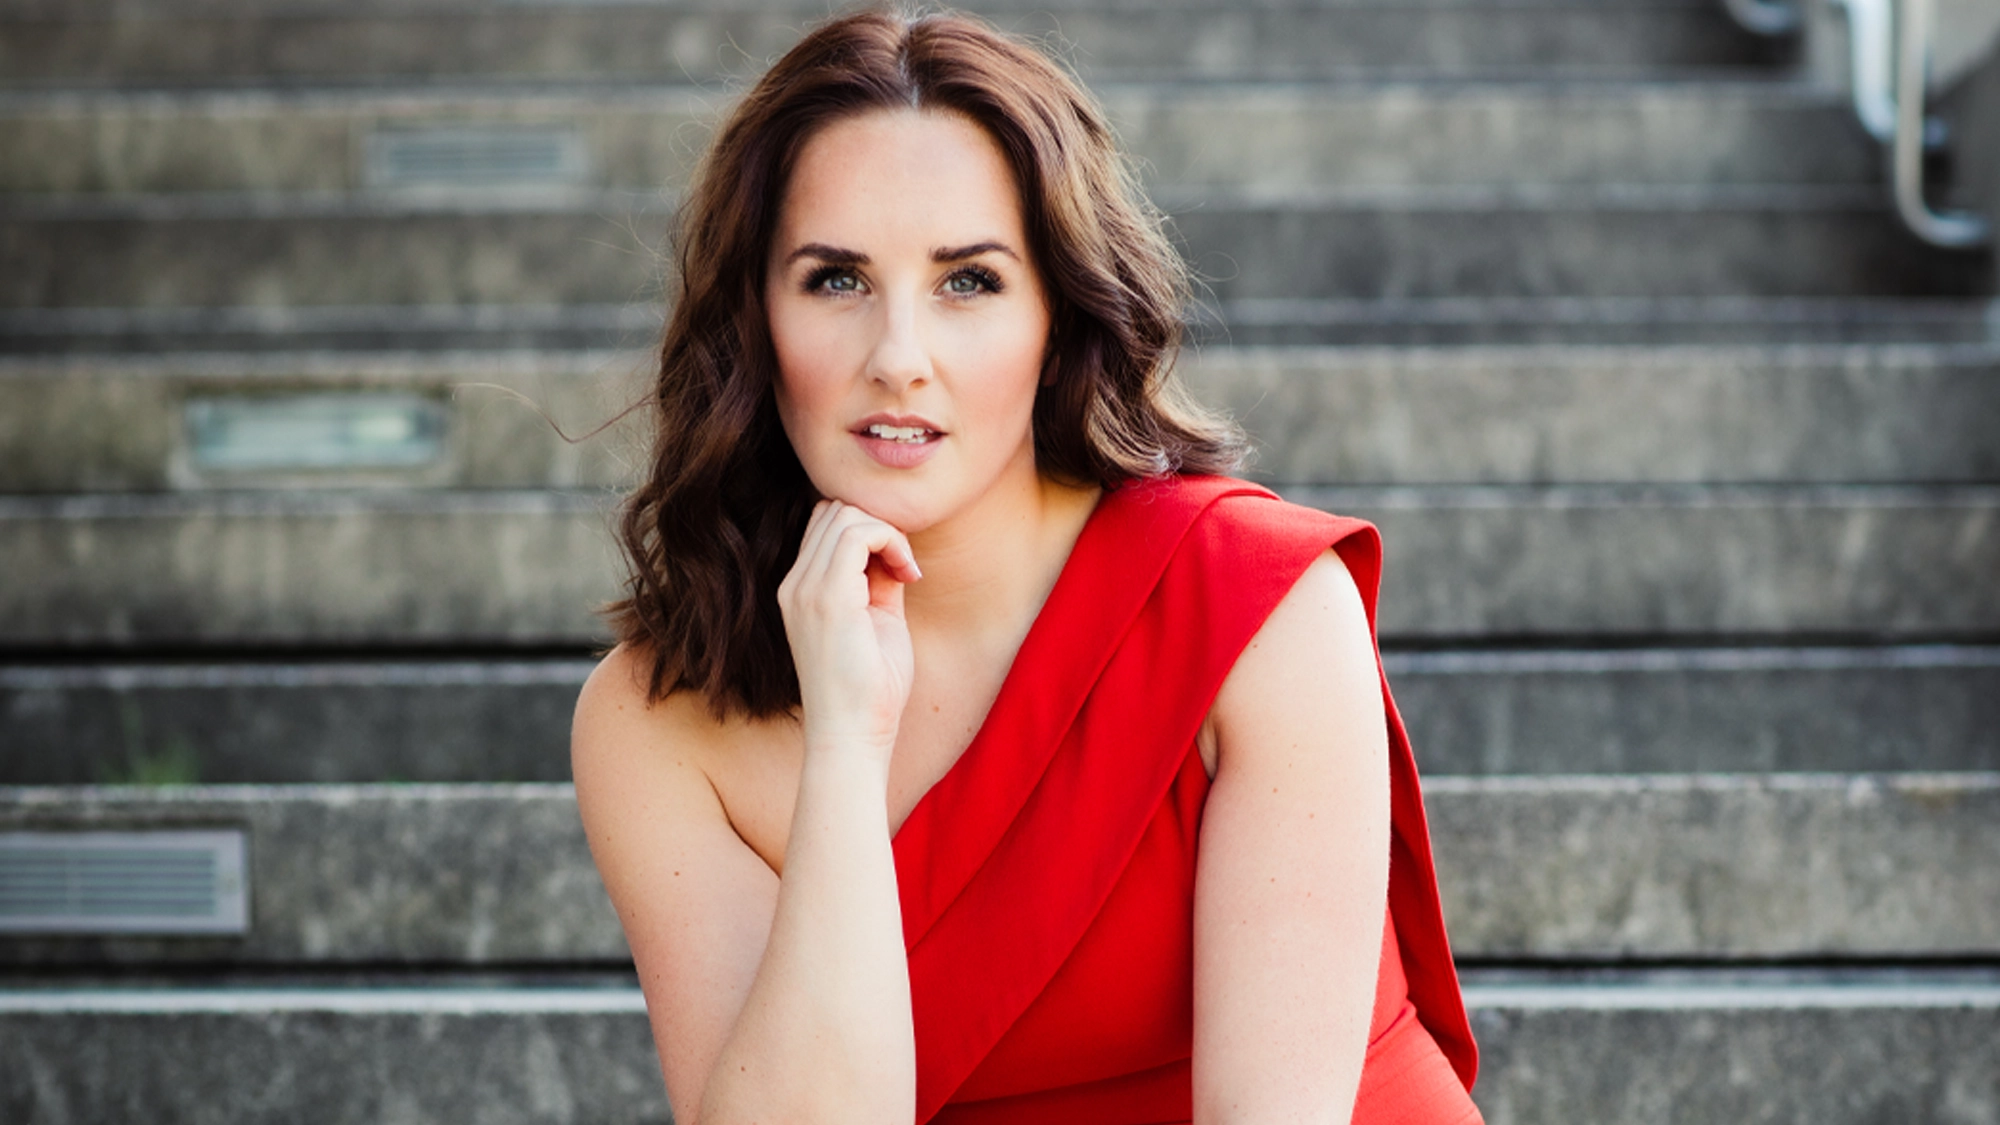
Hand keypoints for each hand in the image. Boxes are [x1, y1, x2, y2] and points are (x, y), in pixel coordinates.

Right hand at [776, 499, 922, 763]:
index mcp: (801, 591)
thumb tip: (895, 551)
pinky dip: (892, 541)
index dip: (869, 532)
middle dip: (878, 527)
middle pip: (834, 511)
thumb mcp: (878, 621)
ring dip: (888, 533)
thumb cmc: (870, 691)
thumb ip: (880, 582)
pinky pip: (858, 533)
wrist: (853, 736)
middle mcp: (795, 585)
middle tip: (905, 569)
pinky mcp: (827, 598)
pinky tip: (908, 575)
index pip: (826, 526)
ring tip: (907, 573)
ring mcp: (805, 589)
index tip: (900, 569)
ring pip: (845, 514)